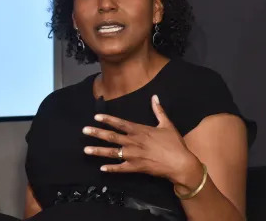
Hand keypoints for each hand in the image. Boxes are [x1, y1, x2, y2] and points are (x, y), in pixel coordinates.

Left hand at [82, 95, 197, 182]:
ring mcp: (133, 156)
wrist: (180, 163)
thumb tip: (155, 96)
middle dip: (97, 133)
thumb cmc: (174, 143)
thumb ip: (158, 110)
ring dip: (98, 151)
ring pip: (112, 153)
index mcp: (140, 130)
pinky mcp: (136, 168)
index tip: (96, 117)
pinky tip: (101, 168)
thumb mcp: (167, 124)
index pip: (120, 123)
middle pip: (112, 137)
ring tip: (86, 149)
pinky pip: (121, 169)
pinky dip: (111, 169)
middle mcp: (134, 142)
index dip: (108, 120)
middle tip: (84, 131)